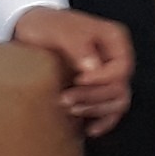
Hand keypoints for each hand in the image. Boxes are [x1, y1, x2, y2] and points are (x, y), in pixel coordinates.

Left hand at [10, 7, 135, 135]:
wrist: (32, 32)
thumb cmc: (47, 26)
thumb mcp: (60, 29)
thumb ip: (77, 44)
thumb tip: (93, 67)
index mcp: (114, 40)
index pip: (122, 67)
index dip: (103, 78)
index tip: (78, 80)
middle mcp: (116, 60)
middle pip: (119, 87)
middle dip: (94, 97)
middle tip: (66, 99)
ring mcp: (108, 77)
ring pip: (116, 102)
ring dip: (94, 109)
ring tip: (70, 109)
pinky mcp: (97, 91)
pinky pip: (110, 112)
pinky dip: (102, 122)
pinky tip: (88, 129)